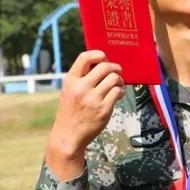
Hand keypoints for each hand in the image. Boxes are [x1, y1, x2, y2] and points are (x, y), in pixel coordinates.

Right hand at [45, 50, 124, 179]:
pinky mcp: (103, 109)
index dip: (97, 54)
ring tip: (118, 85)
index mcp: (71, 81)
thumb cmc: (71, 111)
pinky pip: (118, 92)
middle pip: (105, 66)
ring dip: (120, 80)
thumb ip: (81, 78)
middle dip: (114, 67)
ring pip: (114, 78)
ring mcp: (92, 99)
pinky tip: (118, 94)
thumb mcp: (69, 91)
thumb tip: (102, 63)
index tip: (104, 57)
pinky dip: (121, 91)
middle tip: (117, 71)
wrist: (68, 136)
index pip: (84, 58)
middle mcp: (81, 88)